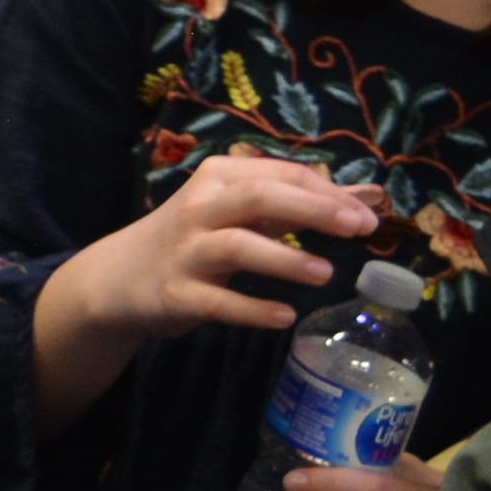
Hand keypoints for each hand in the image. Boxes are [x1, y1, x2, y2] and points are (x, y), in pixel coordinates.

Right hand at [55, 150, 374, 366]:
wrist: (121, 277)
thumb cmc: (196, 237)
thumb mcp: (242, 211)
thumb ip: (302, 203)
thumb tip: (370, 198)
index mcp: (220, 177)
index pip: (281, 174)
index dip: (327, 192)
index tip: (368, 214)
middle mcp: (201, 207)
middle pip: (260, 197)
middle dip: (313, 210)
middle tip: (358, 228)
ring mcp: (187, 251)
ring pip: (239, 246)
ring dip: (285, 259)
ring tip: (326, 274)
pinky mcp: (177, 294)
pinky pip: (220, 302)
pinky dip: (254, 309)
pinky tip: (286, 316)